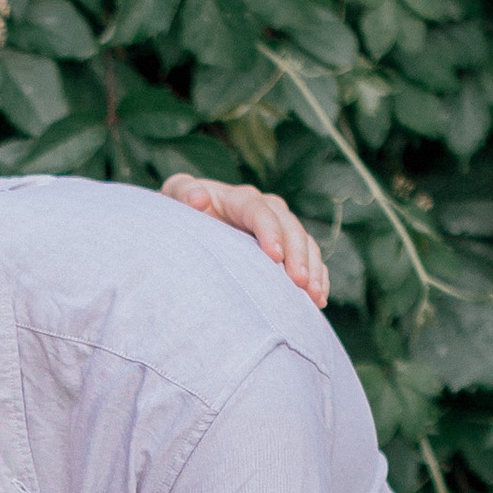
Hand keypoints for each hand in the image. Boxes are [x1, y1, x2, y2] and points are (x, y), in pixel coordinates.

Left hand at [159, 170, 329, 311]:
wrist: (185, 229)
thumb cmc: (178, 213)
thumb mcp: (173, 196)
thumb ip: (182, 192)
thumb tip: (199, 200)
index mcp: (239, 199)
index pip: (260, 211)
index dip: (270, 232)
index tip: (274, 257)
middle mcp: (265, 211)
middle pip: (290, 227)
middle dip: (298, 254)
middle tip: (300, 283)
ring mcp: (278, 230)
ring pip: (304, 243)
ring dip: (313, 269)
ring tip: (315, 297)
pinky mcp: (285, 249)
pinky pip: (309, 259)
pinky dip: (317, 277)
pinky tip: (319, 300)